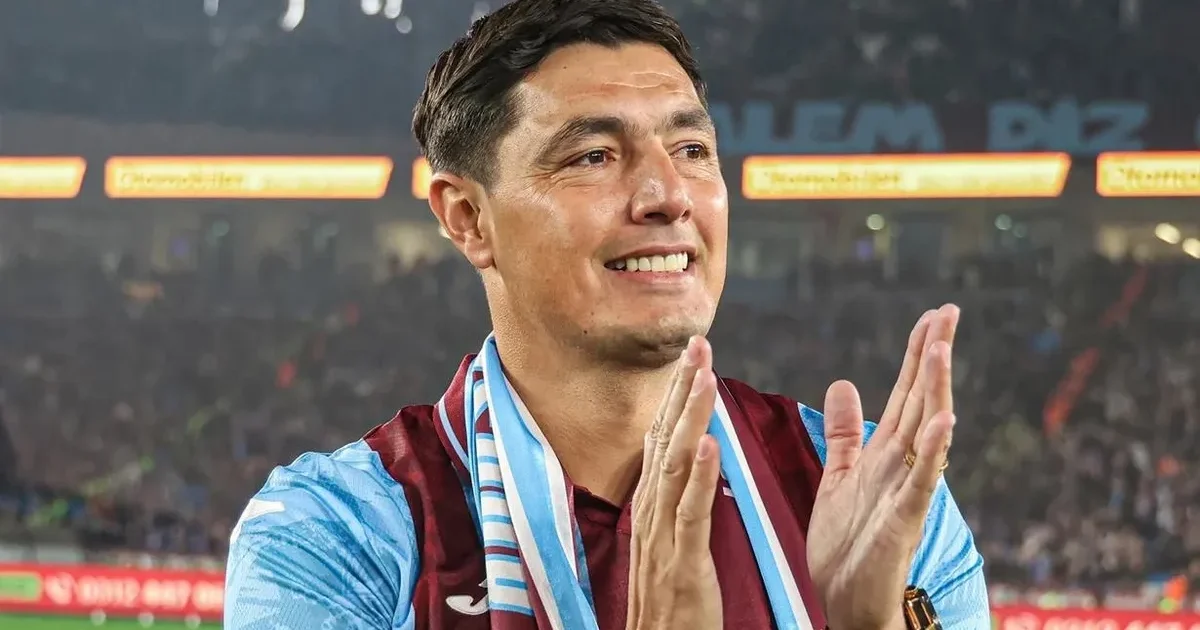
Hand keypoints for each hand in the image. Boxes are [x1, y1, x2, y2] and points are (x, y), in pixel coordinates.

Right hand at [626, 336, 722, 629]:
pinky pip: (688, 514)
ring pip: (675, 466)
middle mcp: (651, 512)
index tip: (694, 354)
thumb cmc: (669, 603)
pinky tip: (708, 446)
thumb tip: (689, 457)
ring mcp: (662, 537)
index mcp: (652, 506)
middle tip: (698, 343)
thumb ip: (677, 501)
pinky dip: (697, 478)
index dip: (678, 395)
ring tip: (704, 377)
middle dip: (682, 390)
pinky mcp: (681, 563)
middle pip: (665, 439)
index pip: (663, 438)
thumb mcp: (670, 543)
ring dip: (690, 419)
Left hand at [807, 304, 960, 629]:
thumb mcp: (838, 475)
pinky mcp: (903, 519)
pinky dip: (934, 450)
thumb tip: (843, 383)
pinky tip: (945, 420)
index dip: (917, 355)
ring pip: (925, 432)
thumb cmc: (847, 544)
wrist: (847, 599)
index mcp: (886, 453)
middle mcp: (903, 466)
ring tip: (942, 348)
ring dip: (934, 390)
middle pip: (921, 401)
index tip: (932, 317)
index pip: (906, 393)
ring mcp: (907, 491)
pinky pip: (922, 480)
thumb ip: (844, 434)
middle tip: (949, 312)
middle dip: (933, 357)